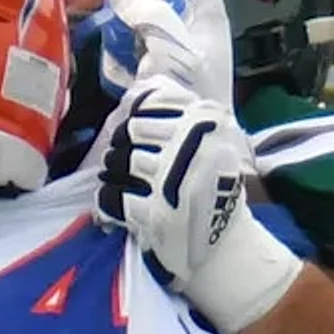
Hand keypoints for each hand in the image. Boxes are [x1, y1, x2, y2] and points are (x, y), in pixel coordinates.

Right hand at [92, 0, 234, 103]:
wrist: (182, 140)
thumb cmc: (185, 84)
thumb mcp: (167, 39)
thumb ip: (146, 10)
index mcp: (211, 27)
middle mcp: (198, 45)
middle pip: (168, 14)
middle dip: (140, 13)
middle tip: (118, 13)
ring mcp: (179, 68)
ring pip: (150, 38)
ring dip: (128, 38)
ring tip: (112, 41)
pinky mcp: (159, 88)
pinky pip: (140, 64)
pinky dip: (125, 61)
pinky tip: (115, 67)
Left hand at [95, 78, 302, 333]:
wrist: (227, 249)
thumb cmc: (214, 189)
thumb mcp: (213, 139)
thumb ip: (180, 111)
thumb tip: (138, 85)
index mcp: (206, 120)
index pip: (150, 102)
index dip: (137, 119)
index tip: (141, 137)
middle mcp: (193, 145)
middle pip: (129, 132)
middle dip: (123, 148)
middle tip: (131, 165)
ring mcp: (174, 179)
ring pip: (118, 162)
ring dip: (113, 175)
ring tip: (125, 184)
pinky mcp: (156, 213)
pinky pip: (111, 197)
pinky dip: (107, 204)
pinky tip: (116, 208)